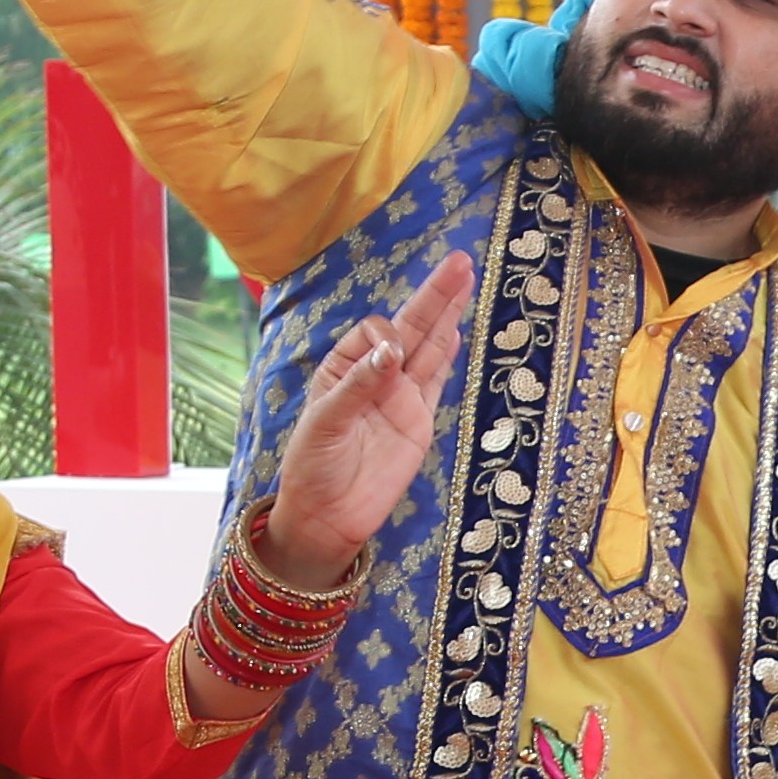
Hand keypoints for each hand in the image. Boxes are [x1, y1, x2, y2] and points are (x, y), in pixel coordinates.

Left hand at [256, 254, 474, 578]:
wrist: (328, 517)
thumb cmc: (312, 466)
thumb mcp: (324, 421)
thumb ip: (359, 385)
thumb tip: (391, 351)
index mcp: (344, 368)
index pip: (374, 333)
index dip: (387, 335)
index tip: (390, 357)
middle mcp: (376, 376)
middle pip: (410, 328)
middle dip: (433, 295)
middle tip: (458, 261)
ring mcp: (401, 398)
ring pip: (430, 348)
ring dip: (448, 315)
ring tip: (465, 280)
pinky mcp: (419, 422)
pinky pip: (436, 382)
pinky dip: (447, 355)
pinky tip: (457, 330)